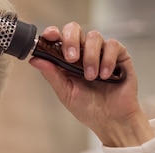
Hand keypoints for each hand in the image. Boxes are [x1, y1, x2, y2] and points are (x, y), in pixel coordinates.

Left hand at [29, 22, 153, 146]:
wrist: (111, 119)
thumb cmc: (88, 108)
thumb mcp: (65, 92)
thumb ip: (52, 75)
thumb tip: (34, 59)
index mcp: (67, 60)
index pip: (58, 39)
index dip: (52, 33)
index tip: (50, 36)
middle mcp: (83, 53)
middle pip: (75, 29)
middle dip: (71, 40)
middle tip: (71, 58)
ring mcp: (101, 52)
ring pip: (94, 36)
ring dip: (90, 57)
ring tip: (91, 77)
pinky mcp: (119, 55)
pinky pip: (113, 45)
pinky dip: (107, 59)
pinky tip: (106, 75)